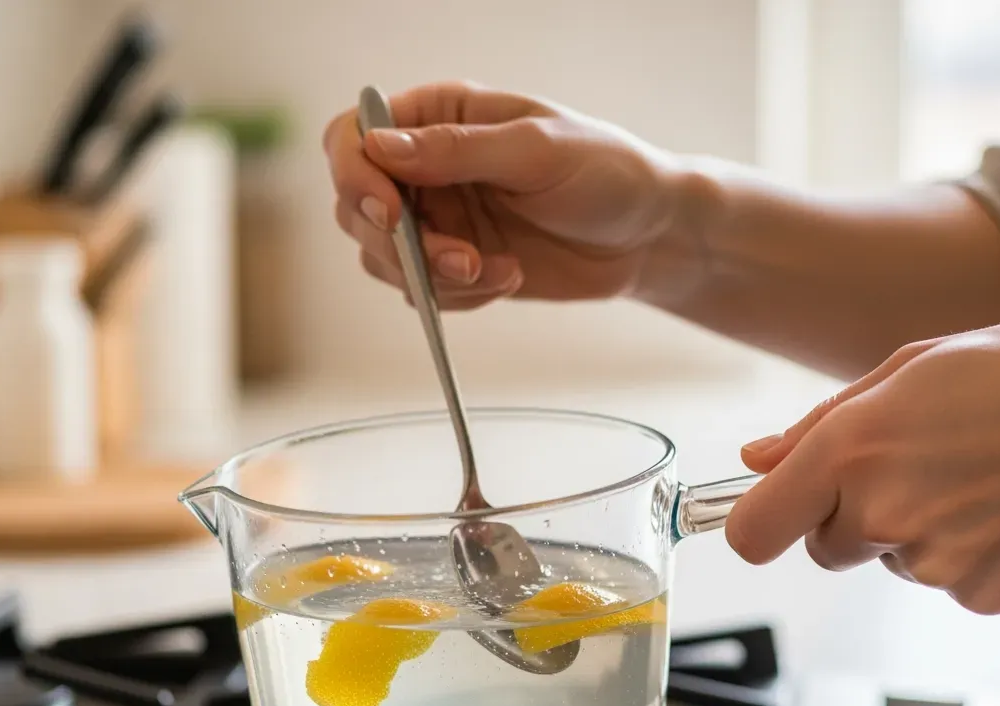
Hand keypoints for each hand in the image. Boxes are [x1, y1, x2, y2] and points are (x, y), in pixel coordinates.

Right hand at [324, 81, 681, 309]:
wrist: (647, 235)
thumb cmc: (605, 172)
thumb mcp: (537, 150)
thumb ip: (457, 150)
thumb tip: (379, 147)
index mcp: (438, 116)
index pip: (353, 137)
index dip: (355, 175)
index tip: (391, 213)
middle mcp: (426, 167)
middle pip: (356, 208)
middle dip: (402, 245)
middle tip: (461, 258)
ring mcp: (438, 220)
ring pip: (383, 259)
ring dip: (433, 277)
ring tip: (496, 270)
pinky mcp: (455, 266)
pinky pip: (422, 292)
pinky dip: (457, 296)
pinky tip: (506, 279)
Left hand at [724, 319, 999, 613]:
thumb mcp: (908, 369)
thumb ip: (818, 426)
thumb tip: (756, 462)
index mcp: (852, 451)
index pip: (753, 533)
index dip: (757, 523)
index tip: (776, 511)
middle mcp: (885, 514)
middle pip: (823, 547)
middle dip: (850, 513)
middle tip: (914, 463)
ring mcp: (938, 565)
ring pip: (888, 561)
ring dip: (912, 529)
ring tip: (974, 473)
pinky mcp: (987, 595)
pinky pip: (945, 582)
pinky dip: (965, 553)